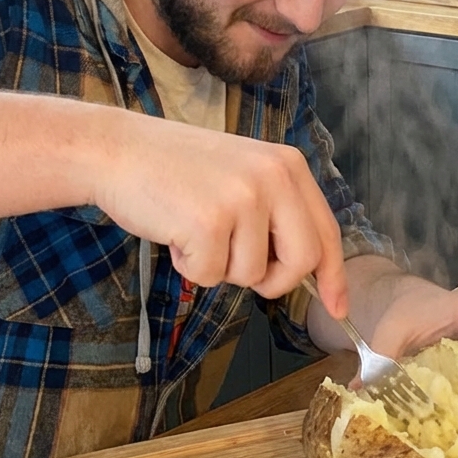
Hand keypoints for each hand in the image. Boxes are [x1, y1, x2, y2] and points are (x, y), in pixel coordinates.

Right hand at [90, 110, 347, 317]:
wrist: (119, 150)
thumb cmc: (179, 170)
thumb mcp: (245, 175)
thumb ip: (279, 212)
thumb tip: (309, 269)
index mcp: (289, 165)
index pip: (326, 231)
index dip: (334, 275)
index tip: (338, 307)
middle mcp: (275, 178)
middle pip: (302, 261)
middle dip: (273, 280)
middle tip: (237, 265)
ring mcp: (244, 199)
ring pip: (251, 274)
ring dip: (218, 266)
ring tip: (194, 228)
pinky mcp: (210, 222)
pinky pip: (210, 276)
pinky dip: (189, 267)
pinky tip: (175, 232)